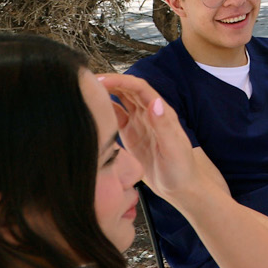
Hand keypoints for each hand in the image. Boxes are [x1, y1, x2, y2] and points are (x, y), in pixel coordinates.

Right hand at [98, 73, 216, 206]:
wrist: (180, 187)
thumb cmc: (182, 169)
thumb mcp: (174, 148)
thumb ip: (164, 126)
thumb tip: (155, 102)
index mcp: (161, 112)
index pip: (139, 88)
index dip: (120, 81)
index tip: (100, 79)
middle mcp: (150, 114)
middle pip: (128, 89)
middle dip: (110, 82)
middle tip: (85, 81)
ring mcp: (139, 123)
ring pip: (121, 100)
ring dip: (106, 92)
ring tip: (85, 90)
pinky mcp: (130, 134)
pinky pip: (116, 116)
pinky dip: (105, 109)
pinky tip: (92, 109)